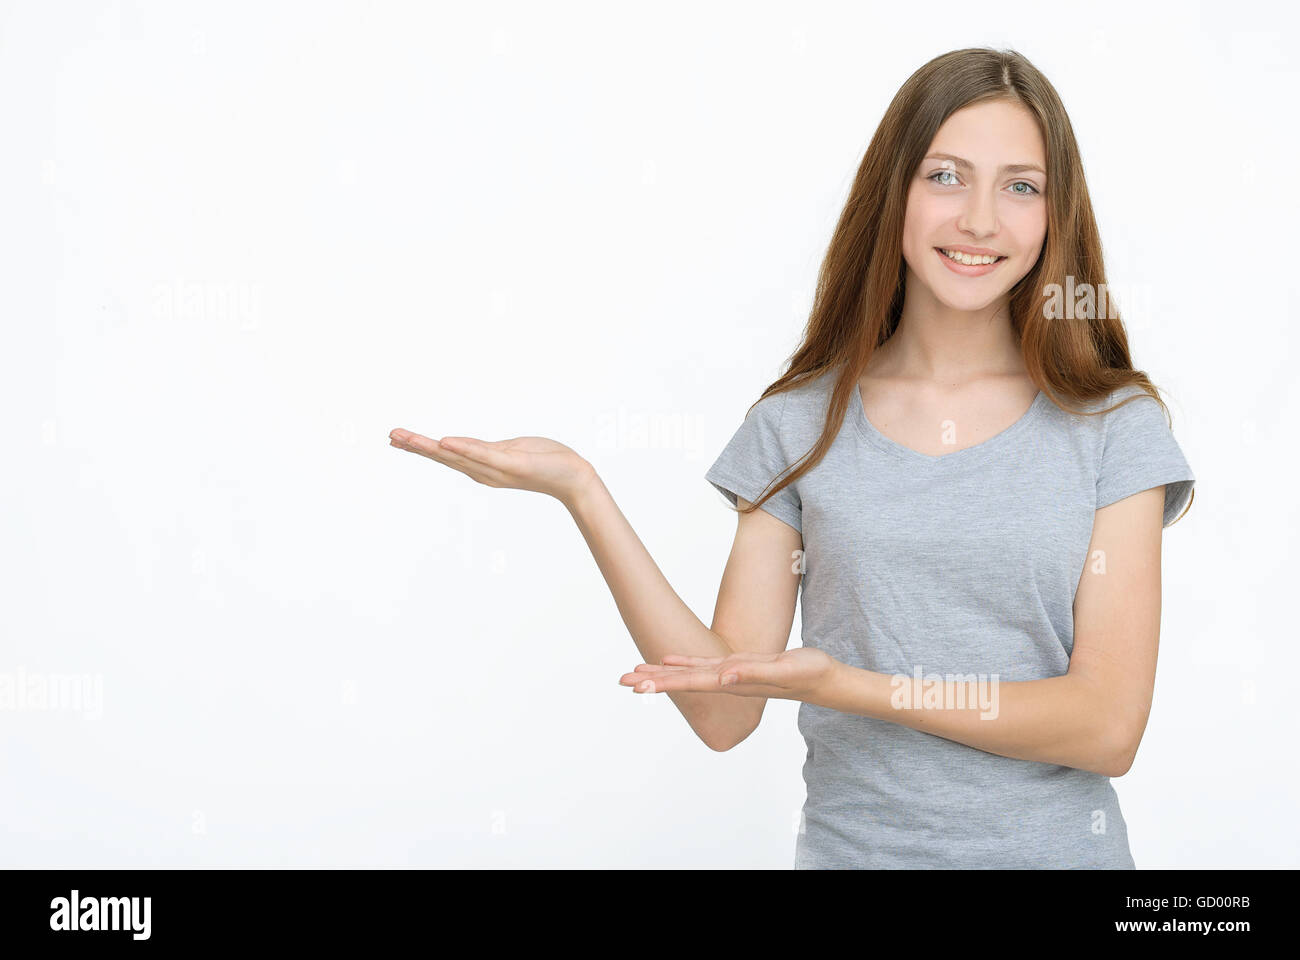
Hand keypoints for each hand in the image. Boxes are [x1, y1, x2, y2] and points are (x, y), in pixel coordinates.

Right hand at [389, 429, 596, 504]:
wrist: (573, 477)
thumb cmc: (545, 462)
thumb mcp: (511, 451)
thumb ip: (488, 450)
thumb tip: (472, 447)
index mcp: (482, 465)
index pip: (445, 455)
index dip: (420, 447)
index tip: (395, 439)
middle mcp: (484, 471)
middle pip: (444, 457)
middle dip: (416, 446)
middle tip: (390, 436)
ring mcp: (496, 469)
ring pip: (457, 456)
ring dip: (431, 447)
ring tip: (407, 438)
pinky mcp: (512, 465)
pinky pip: (484, 455)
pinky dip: (464, 449)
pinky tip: (446, 443)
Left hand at [619, 648, 838, 702]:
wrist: (824, 679)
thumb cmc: (809, 673)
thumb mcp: (785, 668)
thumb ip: (753, 673)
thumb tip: (722, 678)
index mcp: (734, 682)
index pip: (692, 684)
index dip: (665, 683)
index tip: (640, 686)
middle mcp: (726, 681)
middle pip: (682, 681)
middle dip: (652, 681)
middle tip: (623, 681)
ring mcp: (730, 674)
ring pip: (688, 674)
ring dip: (661, 674)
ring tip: (635, 673)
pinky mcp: (736, 665)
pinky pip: (703, 665)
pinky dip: (683, 664)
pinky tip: (667, 662)